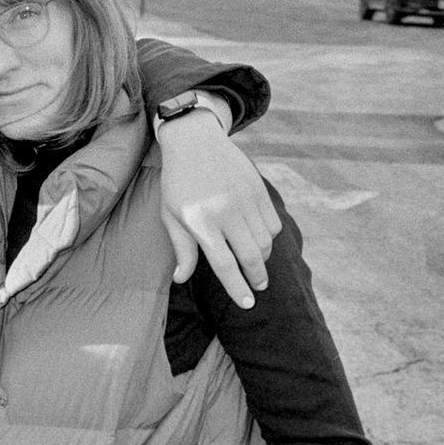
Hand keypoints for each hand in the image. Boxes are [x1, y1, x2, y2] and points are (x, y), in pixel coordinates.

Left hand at [157, 110, 280, 307]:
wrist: (195, 140)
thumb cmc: (177, 182)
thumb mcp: (170, 214)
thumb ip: (181, 249)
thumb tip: (181, 279)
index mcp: (200, 221)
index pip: (224, 264)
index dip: (237, 288)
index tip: (247, 304)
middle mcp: (225, 212)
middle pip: (251, 257)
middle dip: (257, 278)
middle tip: (258, 287)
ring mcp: (245, 199)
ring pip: (265, 242)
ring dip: (262, 258)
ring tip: (254, 263)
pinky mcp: (259, 189)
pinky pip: (273, 224)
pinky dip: (270, 237)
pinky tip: (259, 239)